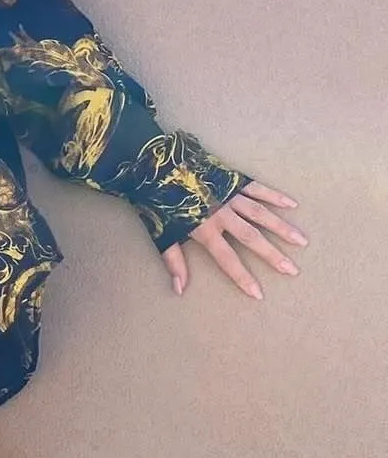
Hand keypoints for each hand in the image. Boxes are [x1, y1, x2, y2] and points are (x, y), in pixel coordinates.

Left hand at [162, 180, 305, 299]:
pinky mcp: (233, 180)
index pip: (227, 259)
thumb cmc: (156, 201)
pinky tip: (292, 205)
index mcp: (204, 230)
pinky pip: (258, 189)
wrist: (156, 164)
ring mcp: (230, 196)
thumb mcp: (161, 234)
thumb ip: (174, 262)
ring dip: (282, 228)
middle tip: (292, 270)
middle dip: (272, 255)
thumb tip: (180, 289)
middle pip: (251, 238)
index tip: (258, 292)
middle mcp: (221, 214)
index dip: (242, 277)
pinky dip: (275, 196)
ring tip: (301, 241)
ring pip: (261, 214)